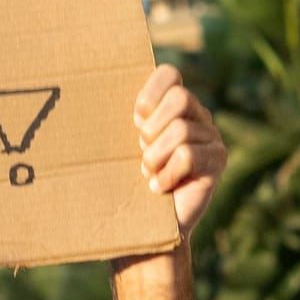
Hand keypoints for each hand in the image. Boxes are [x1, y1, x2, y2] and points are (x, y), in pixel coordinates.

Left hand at [135, 64, 227, 235]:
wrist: (144, 226)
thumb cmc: (125, 183)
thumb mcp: (119, 146)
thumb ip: (122, 121)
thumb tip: (80, 87)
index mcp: (173, 106)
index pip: (169, 74)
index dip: (149, 95)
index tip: (135, 121)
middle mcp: (198, 116)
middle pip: (179, 98)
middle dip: (152, 129)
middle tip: (144, 154)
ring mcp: (211, 137)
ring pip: (180, 130)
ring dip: (155, 158)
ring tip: (150, 174)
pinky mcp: (218, 159)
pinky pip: (188, 155)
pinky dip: (167, 174)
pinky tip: (160, 187)